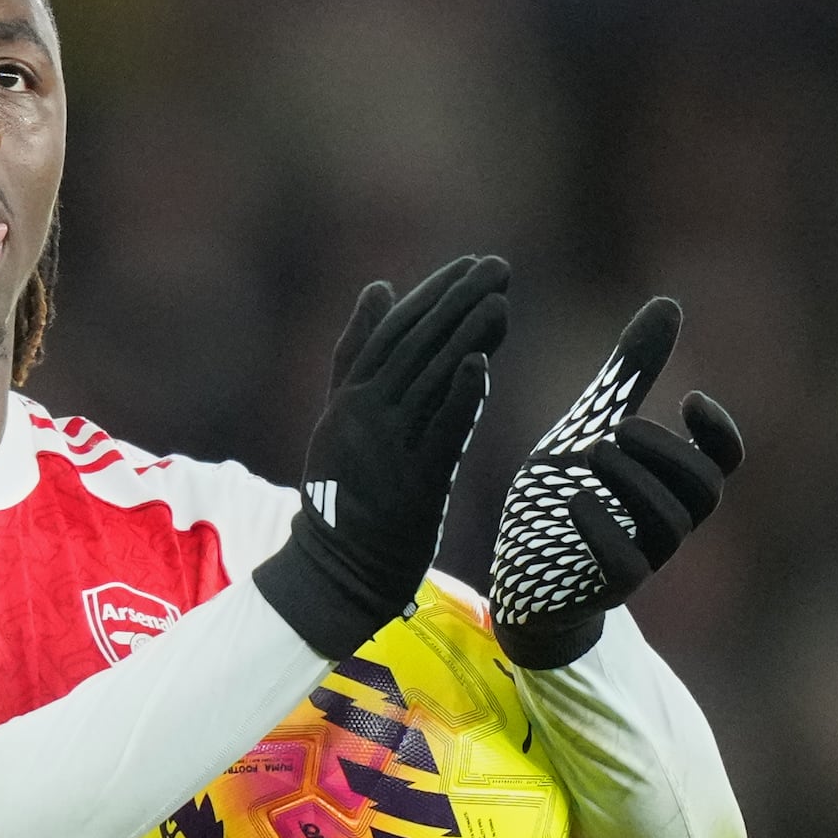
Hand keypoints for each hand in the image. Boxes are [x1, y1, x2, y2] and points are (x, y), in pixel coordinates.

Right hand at [253, 255, 509, 657]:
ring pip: (428, 382)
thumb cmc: (347, 494)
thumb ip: (358, 355)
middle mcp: (363, 416)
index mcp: (349, 398)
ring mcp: (385, 449)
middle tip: (497, 268)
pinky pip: (436, 433)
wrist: (337, 571)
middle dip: (457, 303)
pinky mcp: (410, 484)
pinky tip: (480, 365)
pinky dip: (457, 397)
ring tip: (501, 302)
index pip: (394, 333)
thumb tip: (379, 287)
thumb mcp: (343, 415)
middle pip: (414, 347)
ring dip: (465, 339)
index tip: (469, 267)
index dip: (433, 296)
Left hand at [484, 297, 740, 669]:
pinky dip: (605, 529)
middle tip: (619, 427)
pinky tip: (575, 500)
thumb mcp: (590, 423)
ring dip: (635, 481)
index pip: (722, 463)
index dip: (720, 434)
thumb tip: (669, 305)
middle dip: (667, 453)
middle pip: (703, 491)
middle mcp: (665, 524)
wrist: (517, 570)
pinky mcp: (605, 590)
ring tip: (594, 450)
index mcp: (668, 485)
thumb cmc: (559, 494)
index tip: (689, 399)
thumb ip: (629, 374)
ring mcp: (642, 561)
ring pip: (670, 524)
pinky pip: (626, 567)